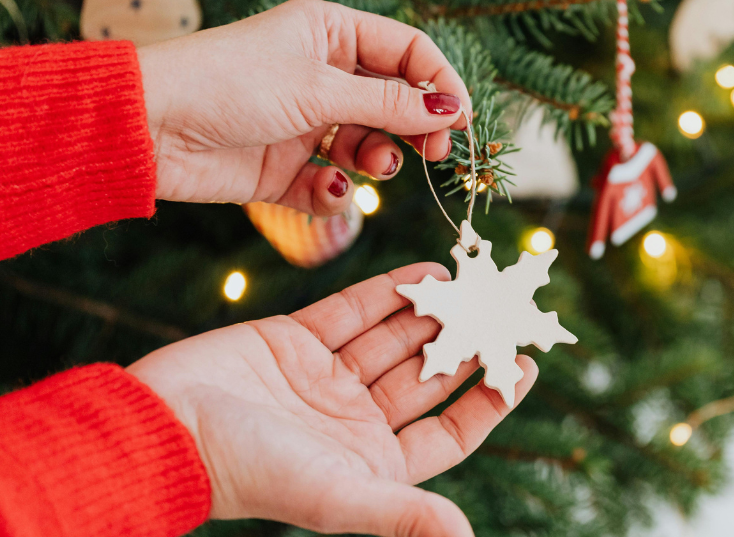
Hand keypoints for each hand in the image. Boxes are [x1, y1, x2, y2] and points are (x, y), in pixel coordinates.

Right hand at [128, 263, 535, 536]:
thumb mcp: (335, 494)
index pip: (448, 429)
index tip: (525, 364)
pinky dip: (390, 290)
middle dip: (466, 343)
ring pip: (396, 338)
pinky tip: (428, 270)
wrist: (159, 425)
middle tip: (504, 308)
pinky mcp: (295, 340)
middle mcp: (355, 421)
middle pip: (428, 375)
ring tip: (475, 282)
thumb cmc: (247, 471)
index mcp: (373, 462)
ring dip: (434, 312)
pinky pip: (355, 310)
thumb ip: (402, 513)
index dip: (489, 399)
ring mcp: (326, 379)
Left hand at [138, 0, 472, 215]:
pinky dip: (336, 193)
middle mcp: (322, 76)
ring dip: (378, 159)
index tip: (462, 120)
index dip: (440, 83)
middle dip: (416, 128)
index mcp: (331, 34)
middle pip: (396, 102)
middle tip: (435, 152)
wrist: (147, 128)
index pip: (408, 52)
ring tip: (371, 166)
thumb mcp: (319, 88)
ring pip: (369, 146)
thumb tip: (452, 109)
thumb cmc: (226, 84)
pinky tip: (327, 190)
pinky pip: (331, 185)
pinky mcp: (285, 168)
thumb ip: (390, 103)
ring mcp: (305, 123)